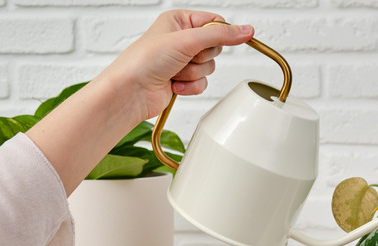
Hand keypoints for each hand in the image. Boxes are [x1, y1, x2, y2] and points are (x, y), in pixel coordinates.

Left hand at [28, 10, 254, 194]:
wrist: (130, 92)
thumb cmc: (144, 61)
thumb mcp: (187, 41)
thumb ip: (220, 35)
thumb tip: (247, 30)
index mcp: (179, 21)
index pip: (215, 23)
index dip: (219, 35)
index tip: (213, 43)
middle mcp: (181, 39)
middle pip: (215, 48)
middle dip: (201, 58)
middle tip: (183, 57)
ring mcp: (182, 60)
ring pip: (210, 67)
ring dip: (194, 74)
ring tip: (174, 72)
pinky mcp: (183, 79)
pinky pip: (203, 83)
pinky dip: (191, 86)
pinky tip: (174, 85)